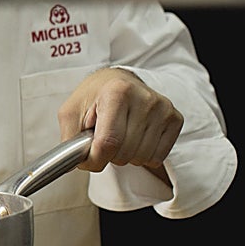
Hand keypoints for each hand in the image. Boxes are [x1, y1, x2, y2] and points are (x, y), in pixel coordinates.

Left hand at [58, 67, 182, 177]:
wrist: (116, 81)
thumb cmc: (93, 97)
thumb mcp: (70, 113)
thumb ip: (69, 140)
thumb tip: (72, 165)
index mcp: (116, 92)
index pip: (108, 142)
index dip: (95, 158)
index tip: (88, 158)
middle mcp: (144, 99)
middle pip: (125, 153)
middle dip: (109, 155)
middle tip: (103, 137)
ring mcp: (163, 109)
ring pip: (142, 158)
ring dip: (126, 155)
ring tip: (119, 135)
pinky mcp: (175, 119)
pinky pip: (157, 158)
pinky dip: (142, 155)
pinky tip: (134, 137)